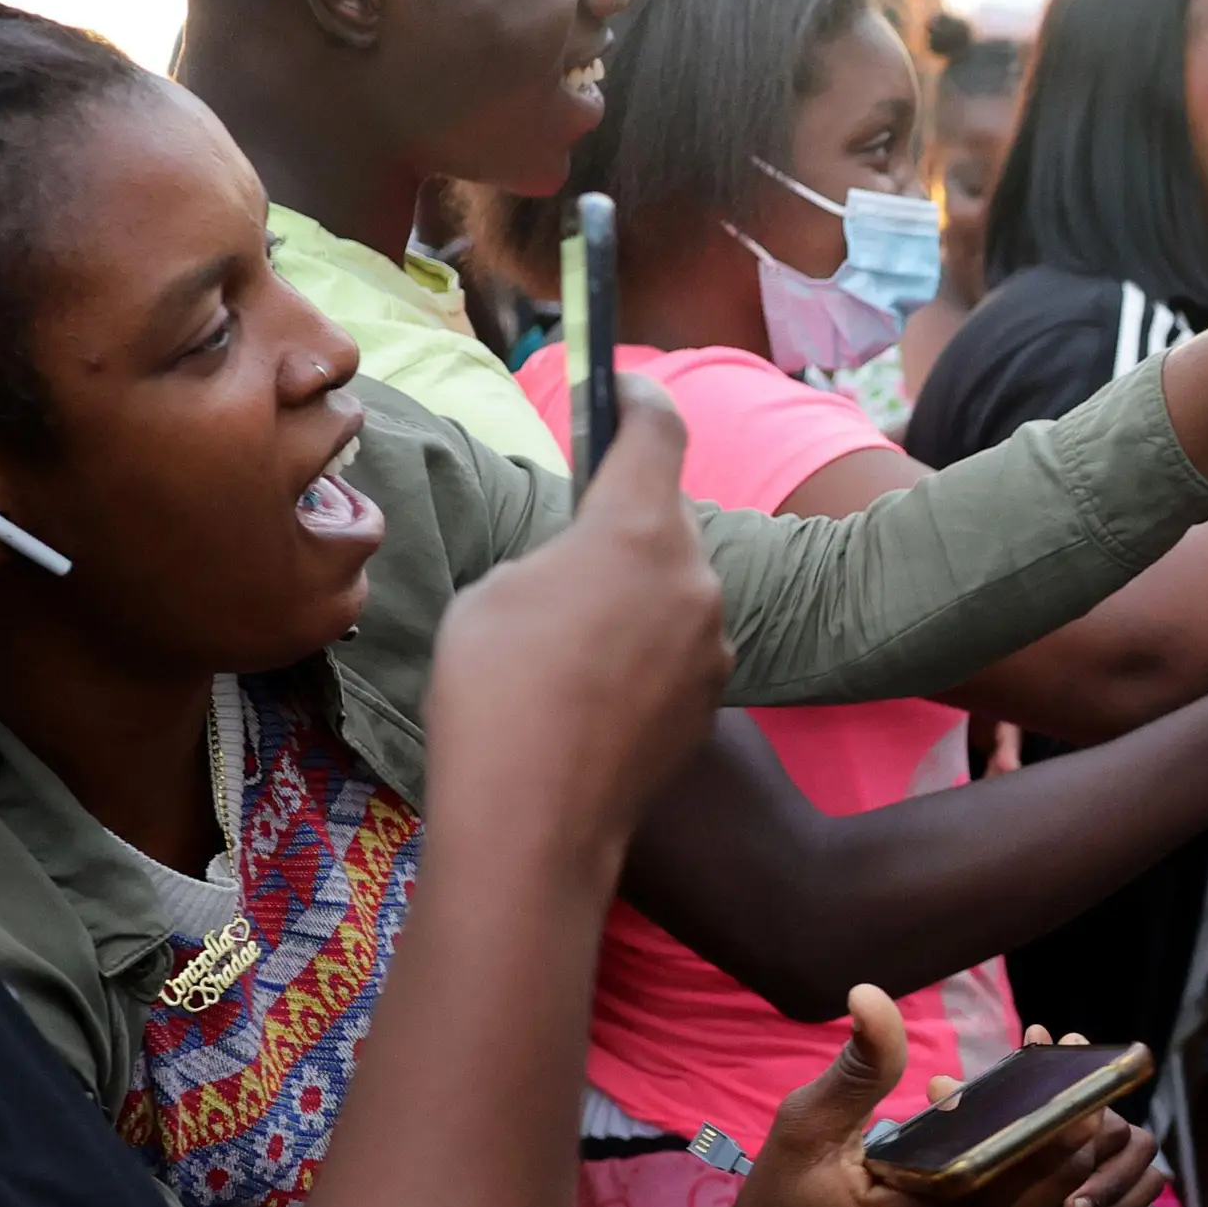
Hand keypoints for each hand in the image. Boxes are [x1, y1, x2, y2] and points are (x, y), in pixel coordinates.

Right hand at [425, 376, 729, 860]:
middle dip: (619, 529)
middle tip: (562, 562)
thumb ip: (553, 558)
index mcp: (635, 528)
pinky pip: (678, 649)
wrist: (535, 818)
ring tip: (565, 646)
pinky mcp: (714, 697)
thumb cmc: (493, 691)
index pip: (657, 430)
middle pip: (662, 522)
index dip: (640, 399)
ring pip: (672, 590)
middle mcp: (694, 575)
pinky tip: (590, 694)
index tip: (625, 388)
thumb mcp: (495, 592)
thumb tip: (581, 569)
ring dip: (632, 598)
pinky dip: (643, 654)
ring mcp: (713, 641)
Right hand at [689, 994, 1171, 1206]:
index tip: (1061, 1050)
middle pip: (1059, 1184)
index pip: (1020, 1164)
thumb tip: (872, 994)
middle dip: (1073, 1116)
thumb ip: (857, 1069)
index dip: (1055, 1105)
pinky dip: (1062, 1181)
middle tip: (1065, 1054)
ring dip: (1074, 1148)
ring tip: (1063, 1087)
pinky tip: (1049, 1133)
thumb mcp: (804, 1129)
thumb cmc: (781, 1206)